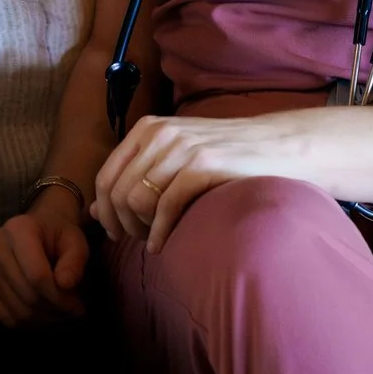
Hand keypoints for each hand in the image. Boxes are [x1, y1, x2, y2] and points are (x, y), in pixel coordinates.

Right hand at [0, 186, 90, 326]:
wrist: (38, 228)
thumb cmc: (58, 235)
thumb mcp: (75, 241)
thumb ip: (75, 260)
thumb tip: (65, 284)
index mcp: (18, 229)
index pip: (37, 275)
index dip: (59, 297)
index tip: (77, 306)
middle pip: (27, 295)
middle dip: (54, 309)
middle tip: (72, 311)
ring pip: (17, 310)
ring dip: (43, 318)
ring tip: (59, 312)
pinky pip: (5, 317)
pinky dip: (27, 323)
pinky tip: (42, 314)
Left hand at [94, 112, 307, 252]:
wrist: (279, 147)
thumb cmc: (226, 158)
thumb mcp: (176, 160)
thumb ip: (136, 178)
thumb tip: (93, 210)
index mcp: (148, 129)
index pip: (105, 176)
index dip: (105, 211)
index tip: (117, 232)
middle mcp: (160, 134)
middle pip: (117, 192)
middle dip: (121, 224)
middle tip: (138, 240)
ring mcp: (182, 148)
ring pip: (136, 199)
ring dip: (140, 229)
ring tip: (154, 239)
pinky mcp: (203, 165)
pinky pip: (164, 206)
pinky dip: (159, 232)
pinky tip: (163, 244)